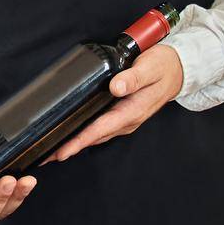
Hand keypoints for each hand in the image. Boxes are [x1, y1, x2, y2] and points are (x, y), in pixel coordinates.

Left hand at [46, 44, 182, 162]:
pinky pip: (99, 128)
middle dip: (70, 147)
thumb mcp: (150, 68)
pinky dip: (84, 134)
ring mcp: (124, 120)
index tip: (61, 151)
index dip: (79, 141)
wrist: (178, 70)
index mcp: (132, 111)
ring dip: (75, 143)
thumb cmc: (163, 67)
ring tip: (52, 150)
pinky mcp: (121, 115)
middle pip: (94, 137)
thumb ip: (133, 78)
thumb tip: (116, 87)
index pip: (100, 129)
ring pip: (96, 135)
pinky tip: (71, 134)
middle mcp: (127, 120)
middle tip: (45, 157)